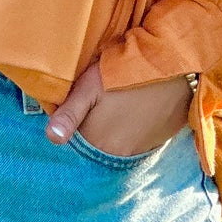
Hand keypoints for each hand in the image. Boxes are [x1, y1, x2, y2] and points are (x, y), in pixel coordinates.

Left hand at [45, 60, 192, 158]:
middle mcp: (119, 154)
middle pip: (96, 144)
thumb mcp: (88, 87)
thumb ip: (69, 114)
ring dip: (112, 130)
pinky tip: (131, 109)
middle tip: (98, 102)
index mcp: (98, 142)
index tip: (79, 105)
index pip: (77, 142)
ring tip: (115, 104)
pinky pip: (135, 141)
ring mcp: (140, 150)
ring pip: (116, 143)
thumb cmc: (122, 73)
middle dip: (92, 127)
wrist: (170, 67)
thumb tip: (51, 139)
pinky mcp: (156, 142)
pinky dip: (130, 129)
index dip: (74, 123)